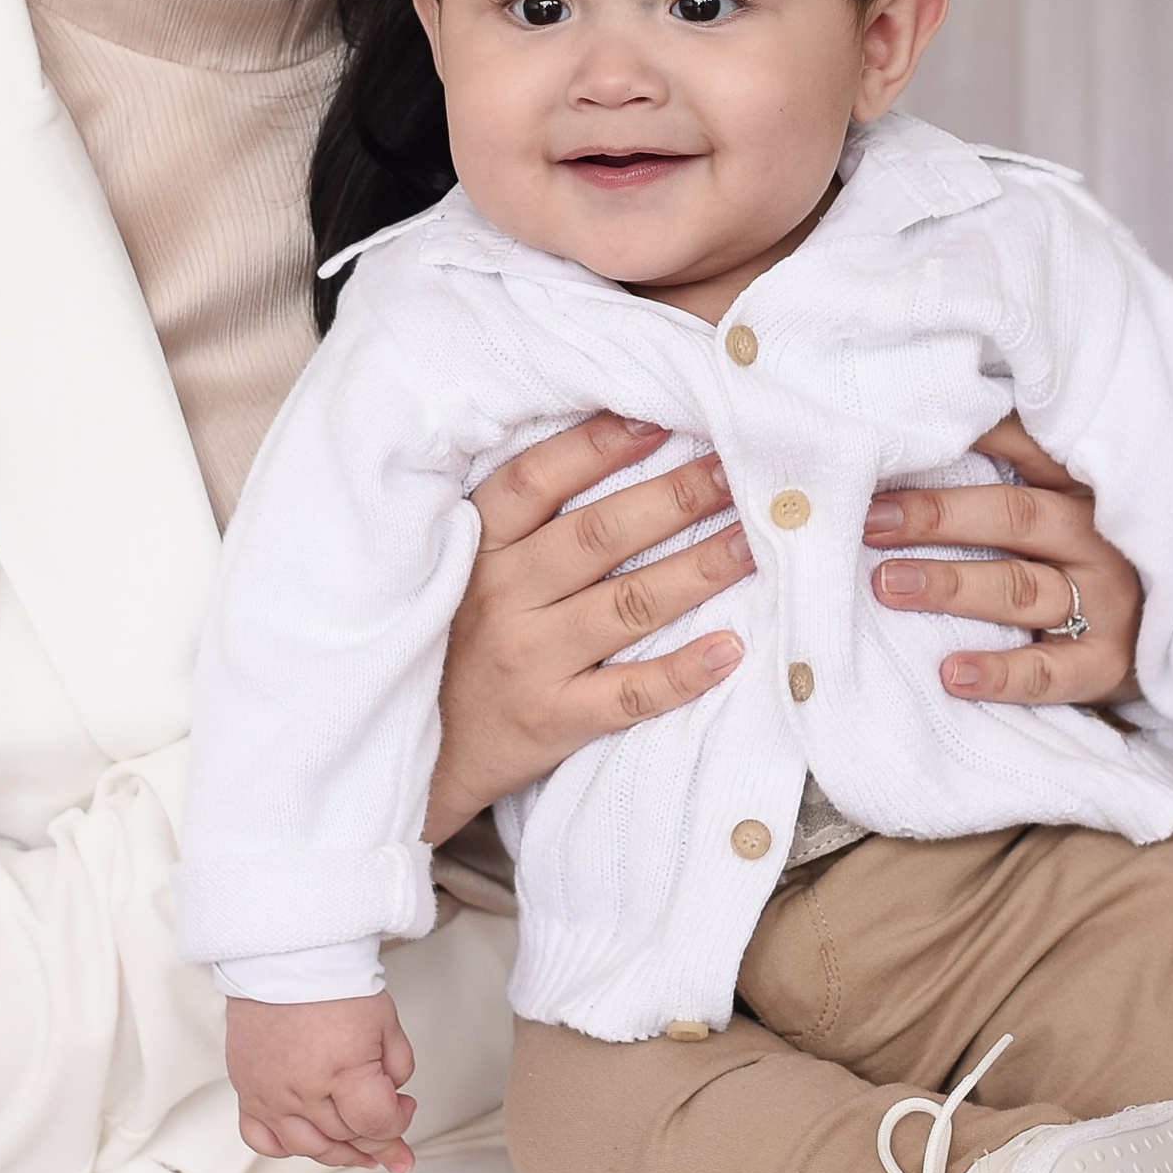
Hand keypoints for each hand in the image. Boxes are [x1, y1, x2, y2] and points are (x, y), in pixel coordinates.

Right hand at [228, 990, 418, 1171]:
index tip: (403, 1109)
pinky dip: (287, 1147)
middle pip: (345, 1139)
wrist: (283, 960)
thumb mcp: (385, 1021)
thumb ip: (397, 1066)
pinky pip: (262, 1139)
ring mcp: (270, 1095)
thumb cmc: (329, 981)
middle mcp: (302, 1091)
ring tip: (357, 1149)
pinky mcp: (247, 1091)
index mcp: (342, 1071)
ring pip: (307, 1148)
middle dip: (375, 1140)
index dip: (398, 1124)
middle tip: (390, 1136)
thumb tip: (395, 1097)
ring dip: (338, 1153)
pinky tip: (308, 1141)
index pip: (376, 1125)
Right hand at [425, 416, 750, 842]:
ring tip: (752, 542)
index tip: (660, 420)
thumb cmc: (460, 642)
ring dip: (698, 569)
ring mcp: (528, 661)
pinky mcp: (553, 719)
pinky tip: (732, 647)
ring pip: (627, 605)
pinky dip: (684, 671)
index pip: (535, 481)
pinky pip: (630, 693)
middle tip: (735, 471)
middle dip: (675, 497)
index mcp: (479, 550)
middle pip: (599, 535)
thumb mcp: (467, 570)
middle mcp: (501, 598)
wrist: (421, 753)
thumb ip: (524, 521)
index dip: (596, 446)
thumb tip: (622, 444)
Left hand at [860, 414, 1142, 709]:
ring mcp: (1104, 602)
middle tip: (872, 520)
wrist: (1169, 634)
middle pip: (1015, 517)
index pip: (1029, 449)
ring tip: (888, 583)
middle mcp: (1096, 539)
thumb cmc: (1093, 561)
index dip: (969, 438)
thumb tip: (924, 436)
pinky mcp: (1104, 664)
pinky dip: (999, 673)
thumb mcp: (1070, 506)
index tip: (901, 438)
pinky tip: (950, 672)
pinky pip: (1047, 672)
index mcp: (1083, 491)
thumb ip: (1015, 475)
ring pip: (1020, 588)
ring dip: (951, 584)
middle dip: (938, 516)